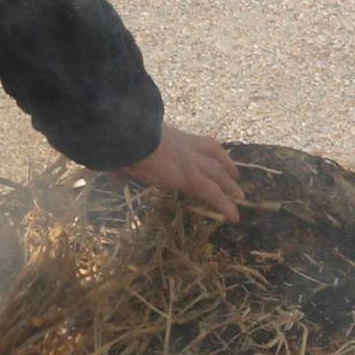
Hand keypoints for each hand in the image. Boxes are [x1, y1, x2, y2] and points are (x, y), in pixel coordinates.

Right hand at [120, 123, 243, 217]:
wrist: (131, 137)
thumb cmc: (125, 142)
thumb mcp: (124, 154)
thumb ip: (122, 169)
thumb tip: (116, 179)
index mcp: (171, 137)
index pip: (193, 142)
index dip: (204, 149)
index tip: (211, 155)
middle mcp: (186, 146)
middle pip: (213, 154)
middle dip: (225, 164)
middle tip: (234, 175)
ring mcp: (191, 161)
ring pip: (217, 173)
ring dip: (230, 185)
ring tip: (239, 196)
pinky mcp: (192, 177)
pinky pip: (213, 193)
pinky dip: (225, 205)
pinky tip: (234, 217)